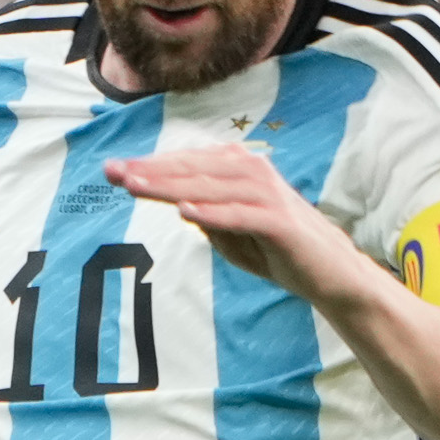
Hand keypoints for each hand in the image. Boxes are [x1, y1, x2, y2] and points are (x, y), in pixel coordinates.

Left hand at [103, 136, 352, 305]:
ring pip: (210, 187)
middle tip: (113, 172)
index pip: (186, 165)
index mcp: (238, 170)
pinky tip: (185, 212)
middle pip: (192, 170)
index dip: (149, 167)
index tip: (112, 170)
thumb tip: (177, 202)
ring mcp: (267, 195)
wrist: (327, 274)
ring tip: (136, 186)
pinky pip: (240, 214)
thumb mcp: (229, 234)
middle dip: (150, 171)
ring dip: (172, 186)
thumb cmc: (275, 251)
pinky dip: (213, 213)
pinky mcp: (279, 221)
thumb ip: (205, 216)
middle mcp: (253, 173)